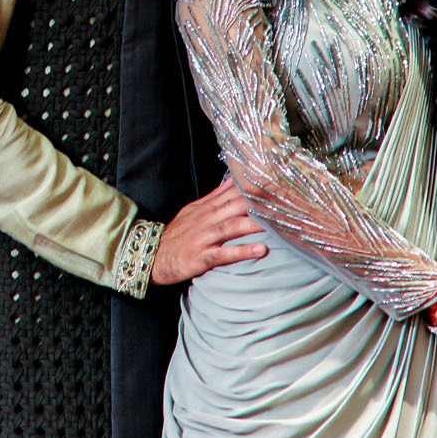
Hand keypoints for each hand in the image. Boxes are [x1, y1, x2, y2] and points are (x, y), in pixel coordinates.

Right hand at [150, 175, 267, 283]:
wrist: (151, 254)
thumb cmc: (177, 234)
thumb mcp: (193, 210)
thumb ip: (215, 196)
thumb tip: (233, 180)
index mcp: (206, 207)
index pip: (233, 192)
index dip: (255, 188)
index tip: (277, 184)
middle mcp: (206, 219)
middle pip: (236, 206)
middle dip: (260, 203)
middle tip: (285, 202)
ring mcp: (203, 237)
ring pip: (232, 227)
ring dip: (255, 224)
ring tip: (278, 224)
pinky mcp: (200, 257)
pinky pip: (223, 253)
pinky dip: (242, 251)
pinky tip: (260, 249)